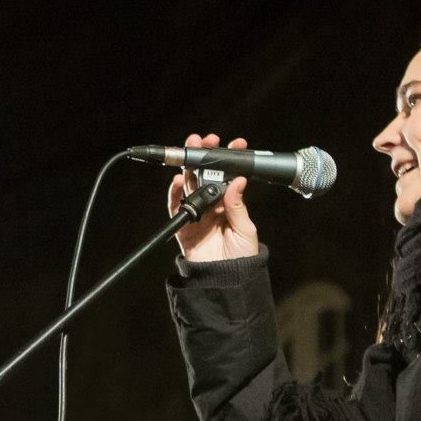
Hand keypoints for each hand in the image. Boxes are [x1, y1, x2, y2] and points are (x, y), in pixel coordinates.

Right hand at [169, 133, 260, 263]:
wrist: (226, 280)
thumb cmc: (241, 258)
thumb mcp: (245, 229)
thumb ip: (238, 206)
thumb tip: (237, 181)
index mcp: (230, 203)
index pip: (229, 175)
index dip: (231, 159)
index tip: (238, 144)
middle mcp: (213, 205)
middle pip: (206, 175)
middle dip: (206, 155)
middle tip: (208, 139)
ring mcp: (197, 213)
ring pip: (190, 184)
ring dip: (190, 167)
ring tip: (192, 149)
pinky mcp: (183, 225)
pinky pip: (176, 206)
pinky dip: (175, 193)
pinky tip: (179, 179)